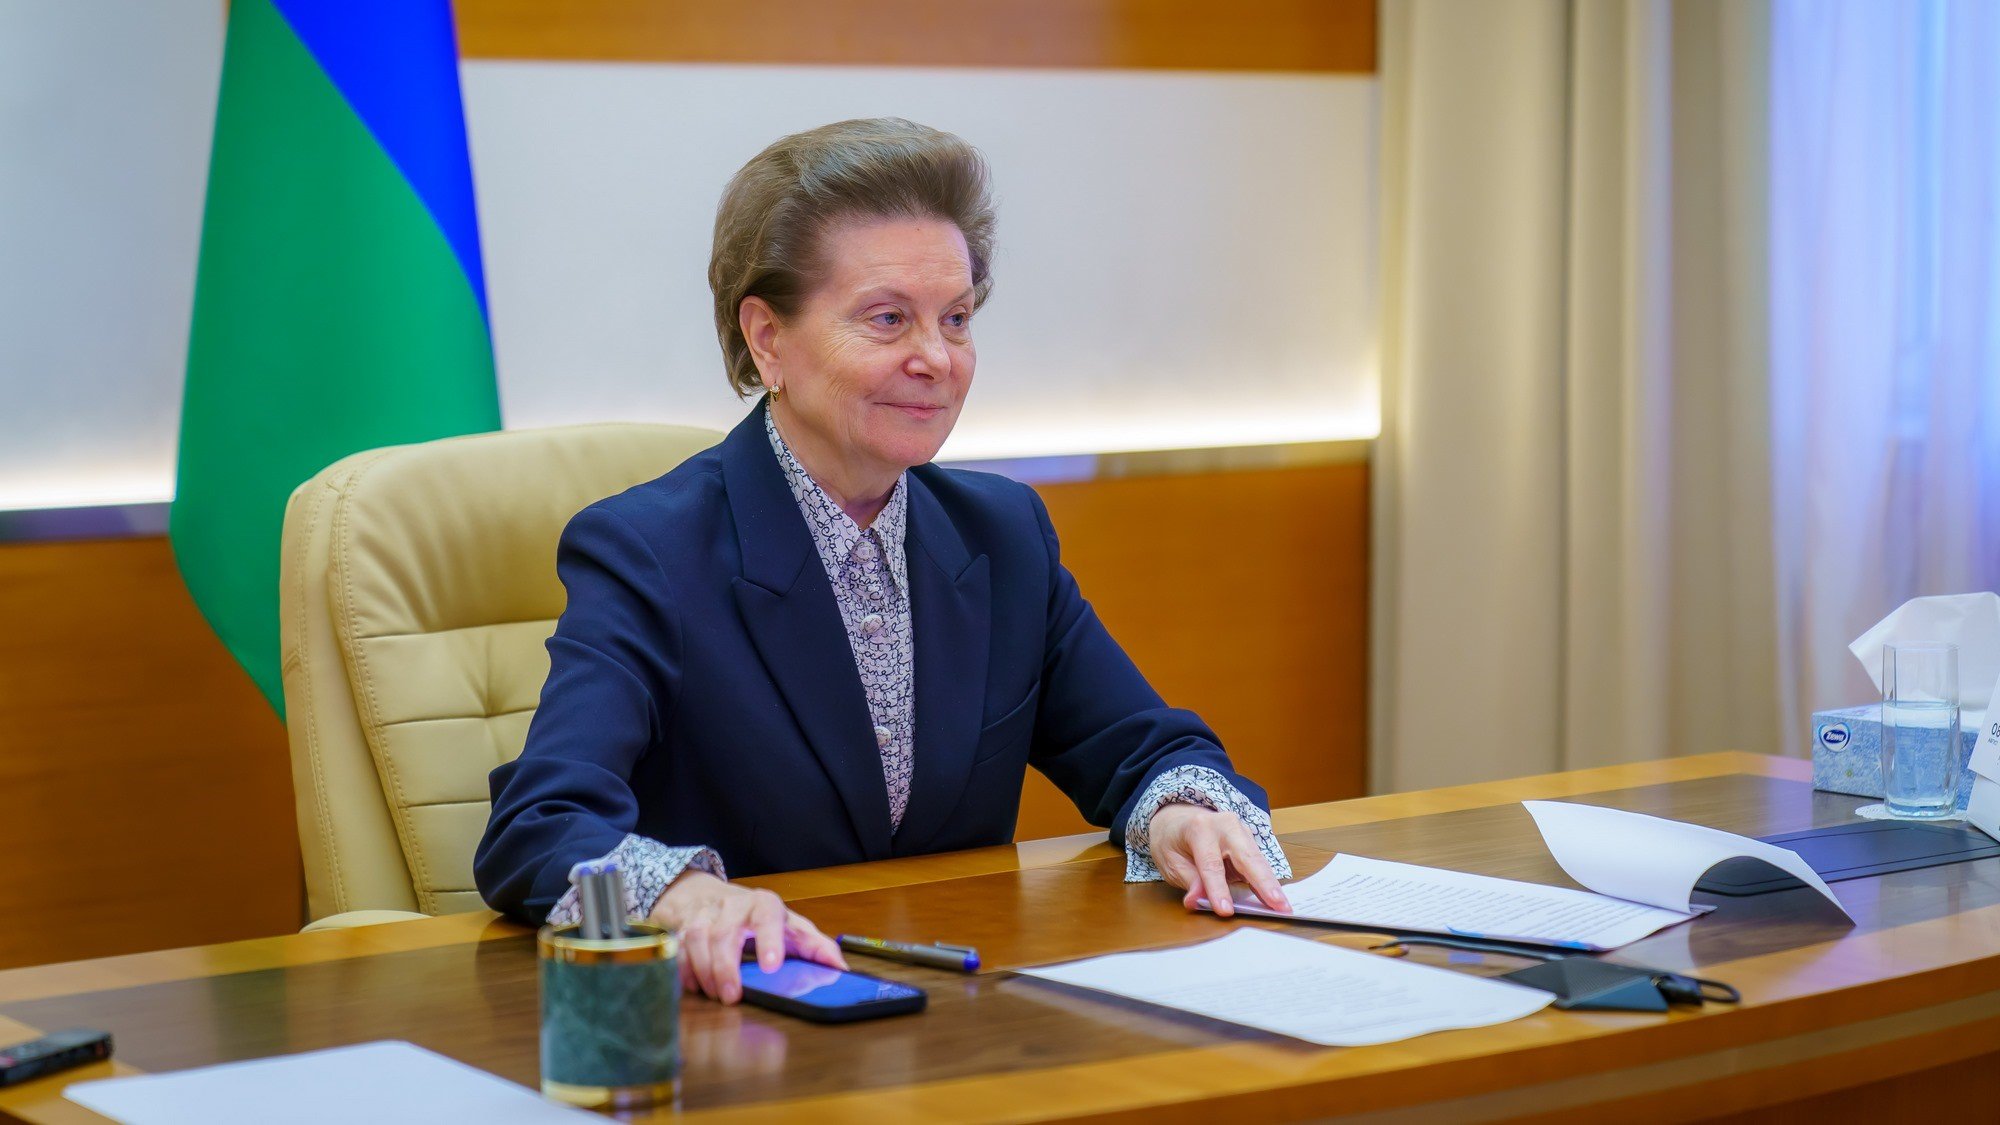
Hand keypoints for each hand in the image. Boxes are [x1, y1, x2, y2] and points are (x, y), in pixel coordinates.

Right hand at [647, 871, 846, 1002]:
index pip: (768, 915)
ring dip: (704, 971)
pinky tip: (693, 986)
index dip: (769, 939)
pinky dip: (683, 969)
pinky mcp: (682, 925)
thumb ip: (815, 947)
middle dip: (726, 967)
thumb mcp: (789, 927)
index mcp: (764, 906)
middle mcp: (732, 906)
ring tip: (715, 994)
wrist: (707, 894)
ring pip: (697, 939)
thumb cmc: (756, 917)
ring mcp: (704, 914)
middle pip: (725, 932)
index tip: (772, 965)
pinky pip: (677, 947)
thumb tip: (841, 969)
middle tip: (732, 996)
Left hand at [1147, 803, 1290, 917]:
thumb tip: (1196, 901)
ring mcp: (1241, 831)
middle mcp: (1225, 825)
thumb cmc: (1173, 839)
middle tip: (1278, 905)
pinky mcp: (1249, 842)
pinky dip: (1268, 882)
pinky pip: (1259, 864)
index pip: (1211, 863)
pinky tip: (1277, 898)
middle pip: (1247, 857)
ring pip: (1259, 861)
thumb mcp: (1170, 860)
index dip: (1218, 889)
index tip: (1226, 910)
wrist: (1177, 818)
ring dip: (1272, 885)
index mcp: (1200, 828)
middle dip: (1264, 883)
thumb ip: (1187, 880)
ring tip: (1284, 906)